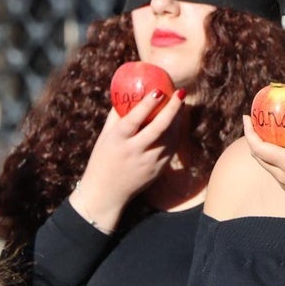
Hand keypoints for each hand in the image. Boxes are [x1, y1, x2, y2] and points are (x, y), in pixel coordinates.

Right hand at [69, 88, 184, 232]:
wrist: (105, 194)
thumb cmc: (103, 158)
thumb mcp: (105, 137)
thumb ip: (117, 116)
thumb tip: (128, 92)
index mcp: (118, 141)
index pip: (133, 120)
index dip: (146, 105)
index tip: (158, 91)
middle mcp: (134, 152)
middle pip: (158, 129)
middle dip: (172, 109)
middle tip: (181, 93)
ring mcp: (148, 163)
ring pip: (170, 138)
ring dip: (178, 119)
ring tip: (180, 103)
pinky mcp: (158, 170)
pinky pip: (172, 148)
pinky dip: (177, 132)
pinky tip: (178, 121)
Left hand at [245, 106, 284, 232]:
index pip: (258, 148)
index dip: (249, 132)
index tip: (246, 117)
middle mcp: (281, 175)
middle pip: (258, 156)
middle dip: (253, 138)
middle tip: (256, 121)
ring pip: (266, 164)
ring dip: (262, 147)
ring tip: (269, 132)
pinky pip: (276, 169)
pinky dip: (273, 156)